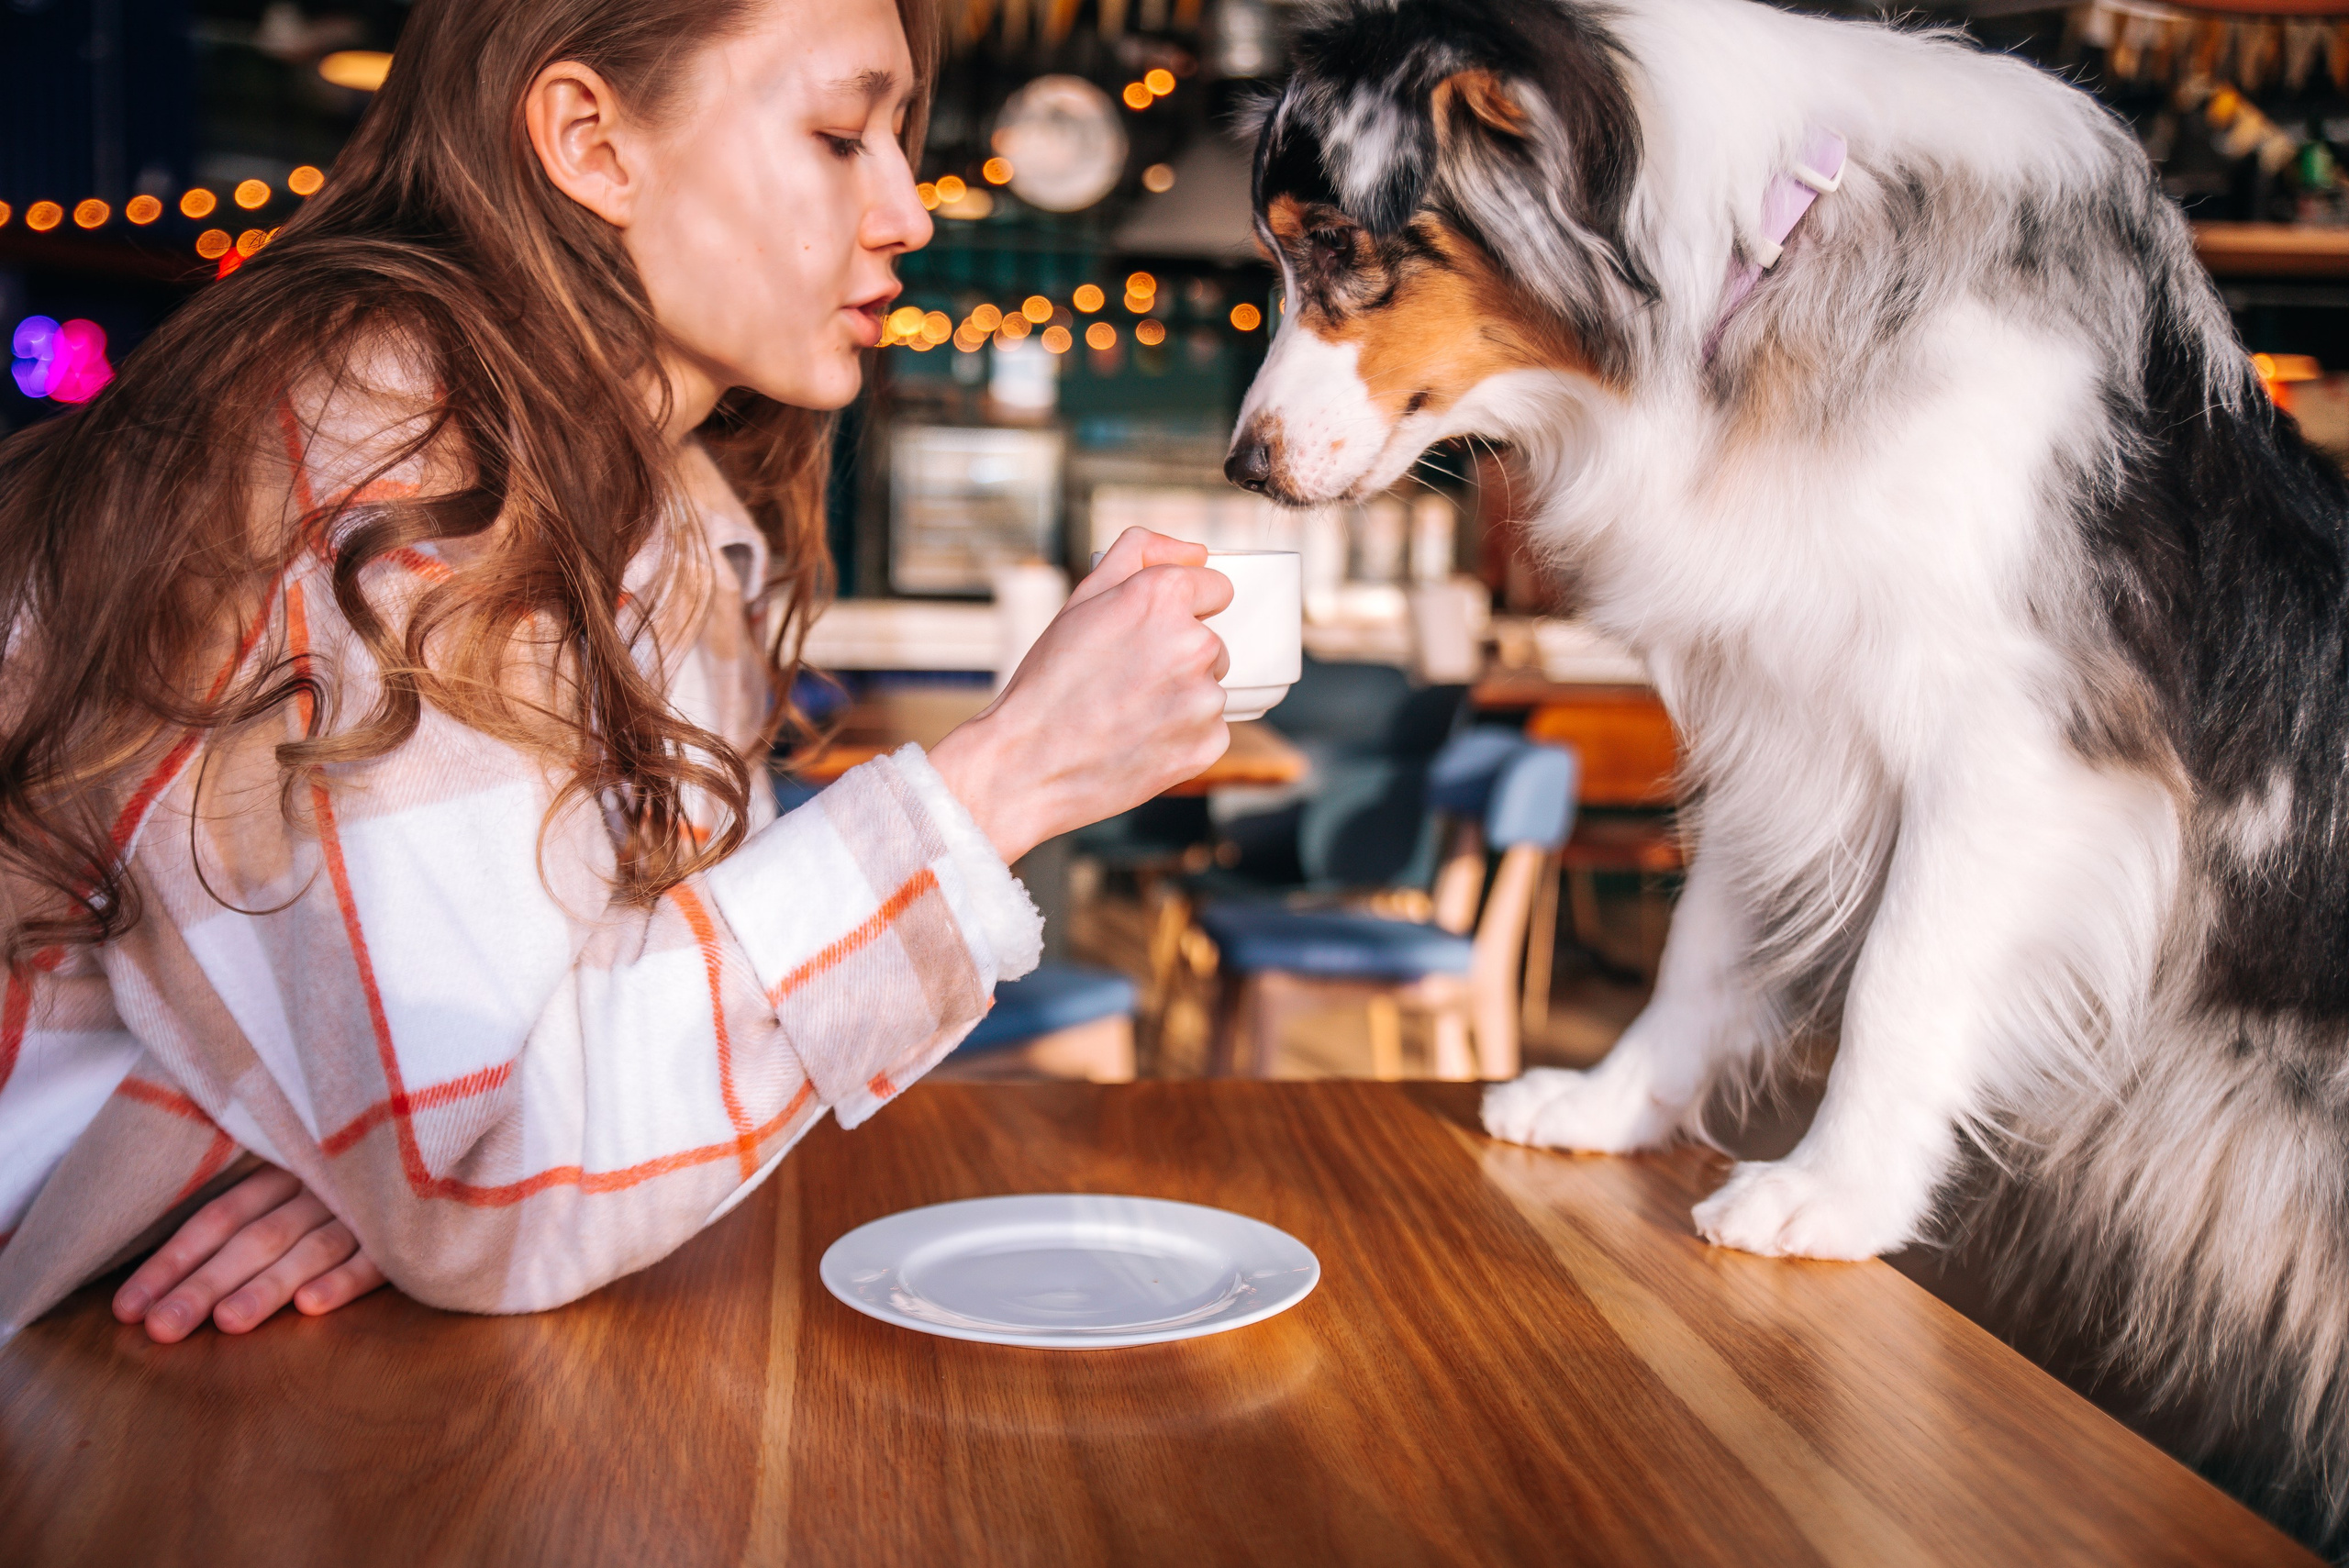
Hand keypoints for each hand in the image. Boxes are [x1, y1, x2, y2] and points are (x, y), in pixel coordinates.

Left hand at [112, 1164, 385, 1342]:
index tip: (128, 1309)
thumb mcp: (295, 1175)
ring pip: (309, 1249)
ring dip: (268, 1285)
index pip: (219, 1217)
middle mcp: (319, 1188)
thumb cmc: (347, 1178)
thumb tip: (172, 1271)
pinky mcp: (406, 1232)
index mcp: (284, 1172)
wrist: (437, 1146)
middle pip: (255, 1238)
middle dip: (205, 1284)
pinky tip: (312, 1307)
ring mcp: (364, 1209)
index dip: (173, 1261)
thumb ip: (249, 1210)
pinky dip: (344, 1279)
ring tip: (228, 1323)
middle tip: (163, 1329)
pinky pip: (376, 1258)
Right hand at [930, 528, 1231, 862]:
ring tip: (1127, 713)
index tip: (1153, 631)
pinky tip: (1140, 739)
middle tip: (1126, 679)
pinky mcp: (1209, 743)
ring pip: (1209, 688)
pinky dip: (1183, 736)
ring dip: (1181, 698)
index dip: (1184, 608)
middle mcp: (1194, 643)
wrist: (1030, 764)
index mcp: (1165, 597)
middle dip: (1178, 657)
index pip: (1217, 588)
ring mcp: (1205, 698)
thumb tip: (1196, 551)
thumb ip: (1140, 552)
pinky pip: (1209, 730)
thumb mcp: (1083, 597)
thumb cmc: (1050, 682)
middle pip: (1213, 642)